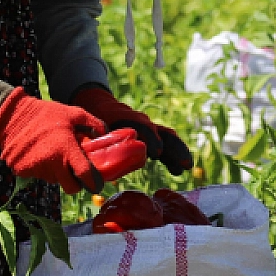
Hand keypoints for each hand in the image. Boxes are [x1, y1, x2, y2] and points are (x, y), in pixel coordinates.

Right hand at [0, 88, 106, 194]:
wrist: (12, 116)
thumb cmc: (45, 113)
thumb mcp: (73, 113)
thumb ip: (93, 123)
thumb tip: (105, 133)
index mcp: (66, 149)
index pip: (84, 175)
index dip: (93, 182)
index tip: (96, 184)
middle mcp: (51, 162)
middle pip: (70, 187)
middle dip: (75, 183)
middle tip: (75, 171)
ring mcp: (35, 169)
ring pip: (54, 180)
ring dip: (57, 172)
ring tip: (54, 153)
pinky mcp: (22, 171)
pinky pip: (38, 175)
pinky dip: (41, 169)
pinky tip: (39, 153)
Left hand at [73, 85, 193, 174]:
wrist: (99, 105)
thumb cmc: (91, 120)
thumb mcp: (88, 129)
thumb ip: (91, 144)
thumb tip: (90, 169)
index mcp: (123, 118)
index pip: (140, 126)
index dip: (149, 138)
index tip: (155, 152)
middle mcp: (140, 122)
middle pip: (160, 132)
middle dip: (172, 147)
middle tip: (182, 162)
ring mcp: (147, 128)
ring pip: (167, 137)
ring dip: (177, 151)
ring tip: (186, 166)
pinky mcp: (150, 136)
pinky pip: (165, 143)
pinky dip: (172, 156)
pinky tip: (178, 170)